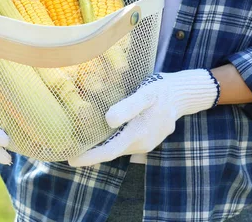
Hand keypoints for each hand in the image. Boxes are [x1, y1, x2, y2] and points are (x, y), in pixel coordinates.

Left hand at [68, 69, 219, 166]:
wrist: (182, 94)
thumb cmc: (161, 91)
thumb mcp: (146, 93)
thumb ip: (128, 107)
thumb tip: (108, 120)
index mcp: (138, 134)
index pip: (109, 151)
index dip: (90, 157)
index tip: (71, 159)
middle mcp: (141, 143)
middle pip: (111, 152)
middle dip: (91, 152)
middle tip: (69, 148)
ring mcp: (145, 143)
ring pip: (117, 148)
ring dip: (100, 146)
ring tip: (79, 141)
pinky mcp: (146, 139)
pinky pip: (124, 143)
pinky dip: (110, 141)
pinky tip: (99, 134)